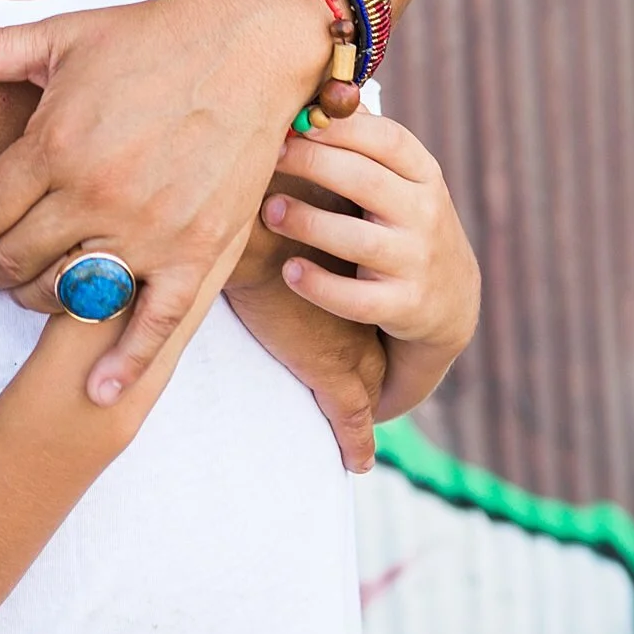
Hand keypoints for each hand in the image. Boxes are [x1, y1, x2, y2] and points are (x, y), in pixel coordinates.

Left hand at [0, 0, 331, 405]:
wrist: (245, 45)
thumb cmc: (147, 37)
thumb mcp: (59, 38)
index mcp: (55, 143)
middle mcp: (95, 194)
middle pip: (17, 259)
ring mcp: (148, 229)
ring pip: (71, 292)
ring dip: (36, 303)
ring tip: (20, 299)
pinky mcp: (198, 251)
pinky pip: (155, 322)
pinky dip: (126, 362)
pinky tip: (98, 390)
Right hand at [224, 220, 384, 472]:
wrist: (255, 227)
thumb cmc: (260, 209)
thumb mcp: (283, 208)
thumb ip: (279, 207)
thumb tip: (252, 172)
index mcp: (350, 270)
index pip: (366, 300)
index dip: (365, 320)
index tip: (366, 335)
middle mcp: (359, 307)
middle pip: (376, 350)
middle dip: (379, 371)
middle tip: (381, 393)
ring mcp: (349, 343)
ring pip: (368, 391)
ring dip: (371, 409)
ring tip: (365, 436)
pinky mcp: (331, 373)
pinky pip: (351, 420)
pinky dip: (356, 441)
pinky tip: (358, 461)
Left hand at [258, 109, 479, 420]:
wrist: (451, 300)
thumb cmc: (403, 219)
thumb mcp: (400, 180)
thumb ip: (362, 142)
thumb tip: (310, 90)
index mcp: (423, 174)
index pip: (387, 139)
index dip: (340, 127)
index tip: (295, 118)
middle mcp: (426, 215)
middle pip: (365, 181)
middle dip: (312, 163)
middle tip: (267, 155)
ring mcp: (418, 263)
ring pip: (358, 241)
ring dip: (308, 223)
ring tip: (269, 210)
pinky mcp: (405, 307)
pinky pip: (358, 300)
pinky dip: (321, 287)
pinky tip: (290, 271)